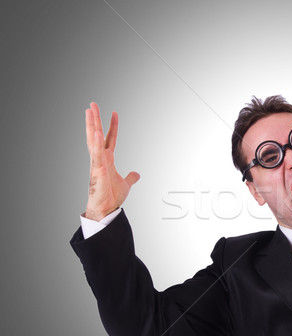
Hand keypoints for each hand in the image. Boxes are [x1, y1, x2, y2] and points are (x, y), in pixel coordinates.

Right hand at [84, 102, 139, 220]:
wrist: (106, 209)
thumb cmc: (111, 197)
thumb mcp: (126, 184)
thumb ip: (131, 177)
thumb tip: (136, 174)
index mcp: (107, 159)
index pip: (110, 138)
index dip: (112, 126)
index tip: (114, 113)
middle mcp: (100, 158)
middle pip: (97, 134)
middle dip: (95, 119)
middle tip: (92, 104)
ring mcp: (97, 163)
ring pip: (93, 140)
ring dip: (91, 125)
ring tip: (90, 111)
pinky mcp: (97, 170)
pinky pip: (96, 154)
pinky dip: (96, 143)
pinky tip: (96, 131)